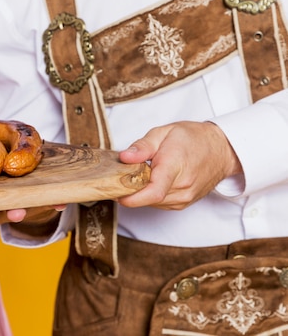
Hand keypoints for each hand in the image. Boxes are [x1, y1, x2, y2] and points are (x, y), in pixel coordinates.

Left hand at [117, 121, 242, 209]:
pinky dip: (151, 194)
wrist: (222, 150)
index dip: (130, 196)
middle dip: (131, 189)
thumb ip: (142, 146)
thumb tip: (124, 158)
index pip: (152, 192)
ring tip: (143, 174)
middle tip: (125, 174)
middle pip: (146, 198)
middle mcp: (181, 188)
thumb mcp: (164, 132)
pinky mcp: (183, 204)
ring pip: (151, 203)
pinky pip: (159, 203)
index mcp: (174, 167)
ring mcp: (184, 198)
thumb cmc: (193, 139)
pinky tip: (153, 180)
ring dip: (141, 192)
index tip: (115, 191)